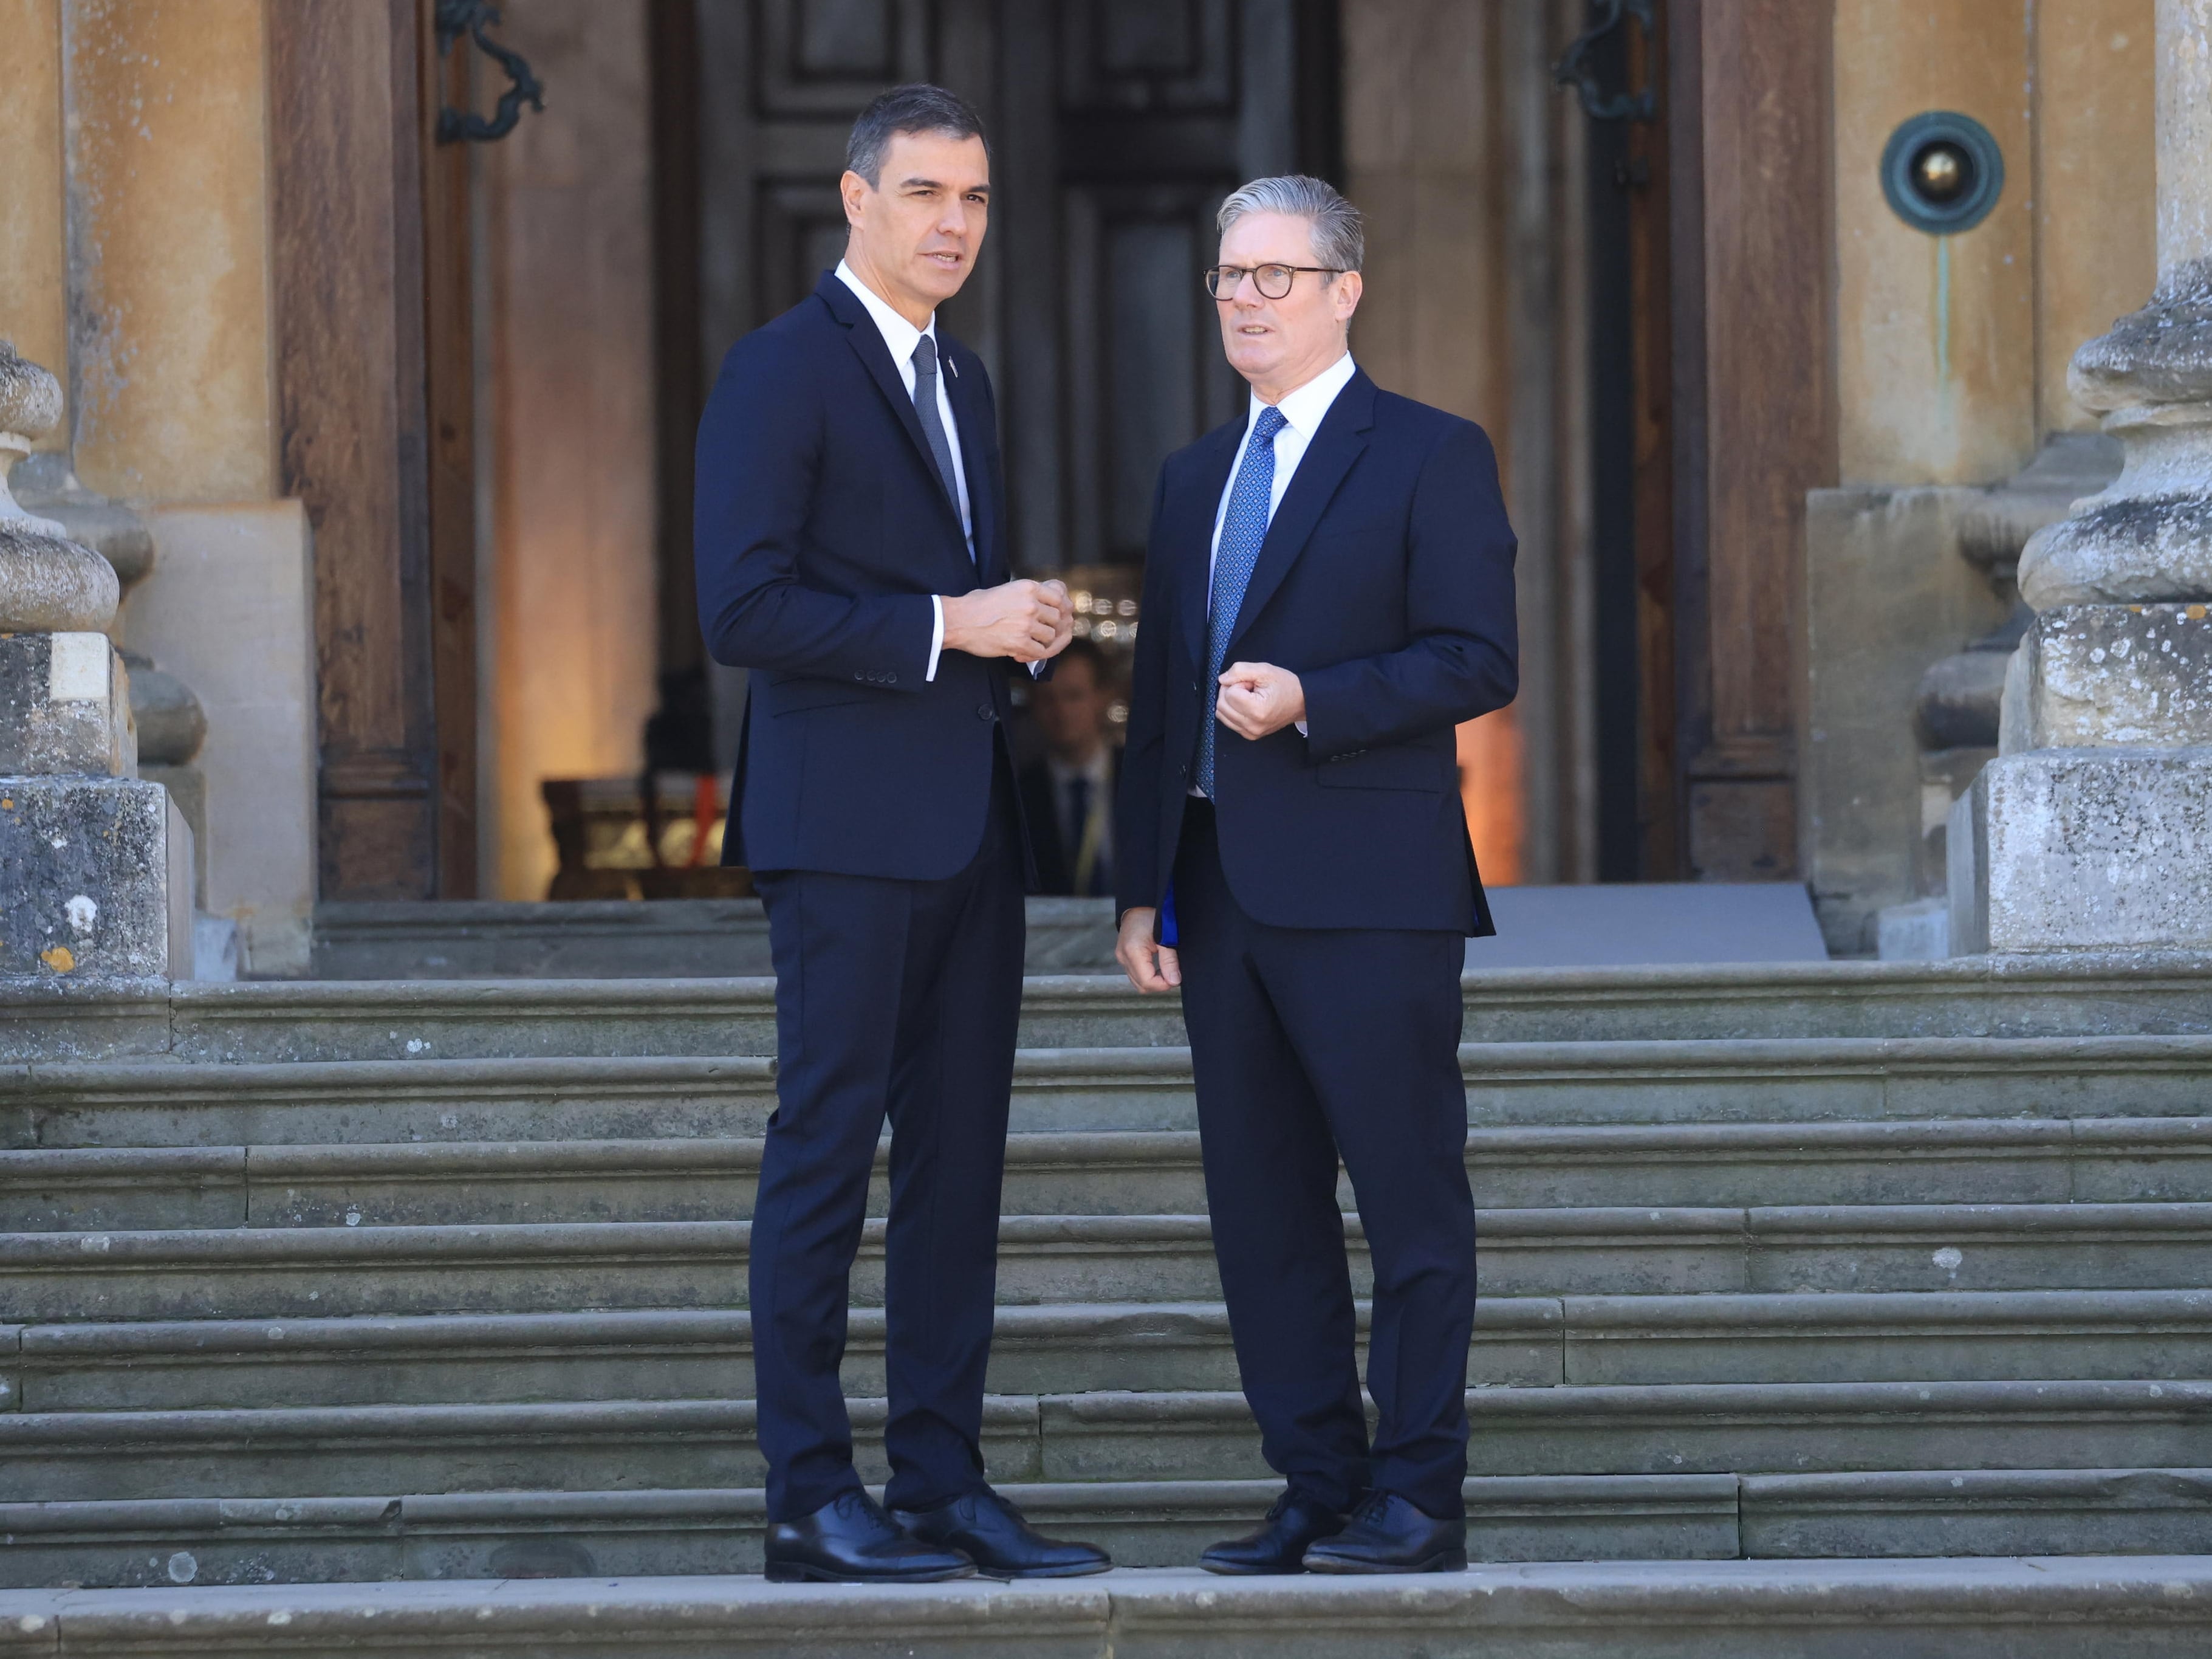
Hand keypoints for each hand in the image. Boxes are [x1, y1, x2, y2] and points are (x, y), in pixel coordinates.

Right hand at [941, 579, 1068, 662]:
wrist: (959, 620)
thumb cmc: (977, 605)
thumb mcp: (1006, 589)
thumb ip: (1027, 595)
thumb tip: (1046, 604)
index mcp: (1028, 588)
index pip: (1058, 598)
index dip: (1059, 609)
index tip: (1054, 617)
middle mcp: (1031, 604)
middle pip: (1056, 618)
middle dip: (1049, 626)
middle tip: (1038, 633)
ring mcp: (1026, 624)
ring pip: (1050, 636)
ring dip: (1040, 641)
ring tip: (1027, 642)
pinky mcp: (1020, 643)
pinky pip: (1039, 652)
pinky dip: (1032, 655)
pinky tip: (1020, 653)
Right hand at [1116, 907, 1180, 992]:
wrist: (1139, 905)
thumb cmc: (1153, 917)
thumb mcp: (1166, 937)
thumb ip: (1169, 961)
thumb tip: (1174, 981)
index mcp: (1133, 951)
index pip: (1147, 982)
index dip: (1164, 984)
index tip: (1175, 977)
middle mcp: (1123, 957)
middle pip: (1142, 986)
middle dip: (1159, 984)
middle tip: (1172, 973)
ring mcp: (1121, 958)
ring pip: (1138, 983)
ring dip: (1153, 981)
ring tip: (1165, 968)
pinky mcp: (1123, 958)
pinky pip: (1135, 975)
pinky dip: (1147, 975)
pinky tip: (1157, 966)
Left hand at [1215, 662, 1305, 739]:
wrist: (1301, 702)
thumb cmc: (1285, 685)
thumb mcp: (1264, 670)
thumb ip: (1239, 670)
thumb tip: (1222, 679)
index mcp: (1257, 710)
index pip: (1228, 693)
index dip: (1238, 683)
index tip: (1253, 683)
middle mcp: (1252, 726)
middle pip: (1221, 705)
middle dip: (1231, 691)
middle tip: (1249, 688)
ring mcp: (1250, 733)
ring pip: (1221, 714)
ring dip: (1230, 701)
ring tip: (1248, 697)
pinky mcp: (1248, 735)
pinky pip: (1228, 721)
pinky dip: (1232, 710)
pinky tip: (1247, 705)